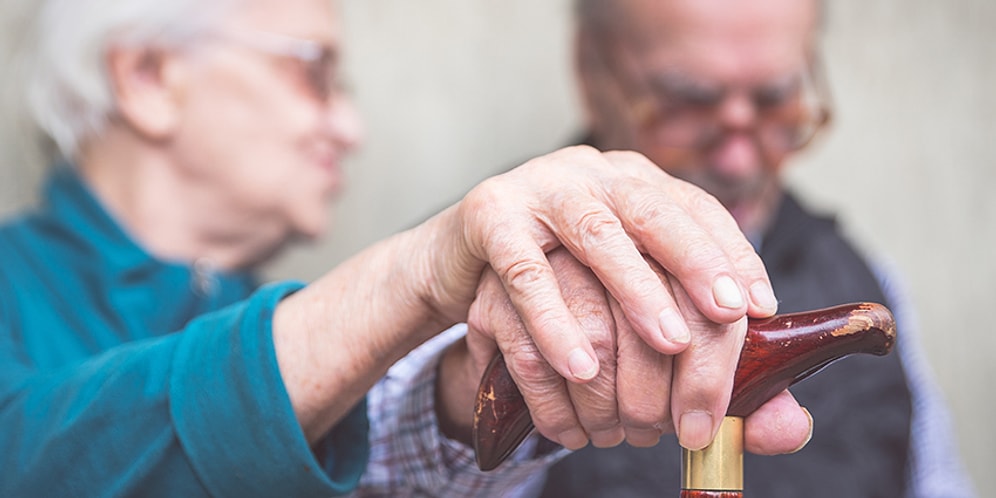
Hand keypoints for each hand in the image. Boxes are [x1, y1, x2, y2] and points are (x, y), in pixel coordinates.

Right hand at [434, 146, 776, 379]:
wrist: (459, 263)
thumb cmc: (553, 282)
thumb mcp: (616, 298)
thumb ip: (686, 344)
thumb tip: (784, 423)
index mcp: (632, 183)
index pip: (695, 208)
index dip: (732, 252)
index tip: (761, 306)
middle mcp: (592, 173)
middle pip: (653, 208)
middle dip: (695, 260)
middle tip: (729, 313)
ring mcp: (539, 187)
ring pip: (595, 232)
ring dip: (636, 289)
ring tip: (670, 342)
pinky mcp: (489, 214)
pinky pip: (525, 270)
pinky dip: (553, 320)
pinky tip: (580, 364)